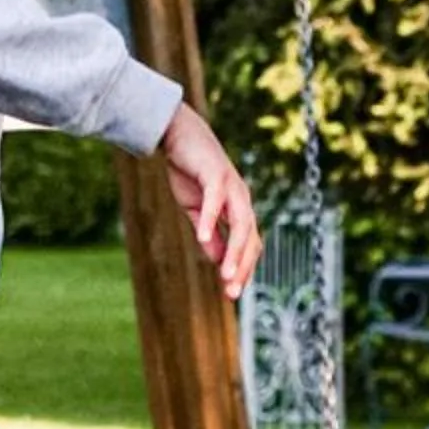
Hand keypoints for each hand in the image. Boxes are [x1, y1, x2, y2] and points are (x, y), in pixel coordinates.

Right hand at [160, 104, 261, 300]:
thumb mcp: (197, 210)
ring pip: (240, 224)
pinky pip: (215, 201)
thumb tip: (217, 260)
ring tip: (224, 275)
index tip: (231, 293)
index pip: (249, 244)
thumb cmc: (190, 171)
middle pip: (250, 238)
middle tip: (232, 293)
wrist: (179, 135)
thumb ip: (209, 233)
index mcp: (239, 208)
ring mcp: (231, 186)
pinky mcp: (215, 174)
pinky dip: (210, 220)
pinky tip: (201, 237)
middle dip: (242, 267)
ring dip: (233, 251)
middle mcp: (241, 199)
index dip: (243, 268)